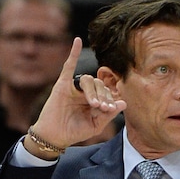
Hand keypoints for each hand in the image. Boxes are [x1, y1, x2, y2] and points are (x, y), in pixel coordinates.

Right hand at [24, 38, 125, 155]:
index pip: (106, 92)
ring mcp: (73, 87)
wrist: (55, 137)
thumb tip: (124, 102)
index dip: (110, 99)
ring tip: (93, 104)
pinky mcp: (62, 85)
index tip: (110, 109)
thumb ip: (109, 115)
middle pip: (98, 85)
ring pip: (88, 80)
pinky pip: (68, 67)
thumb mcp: (95, 126)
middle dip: (103, 96)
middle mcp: (84, 92)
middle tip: (103, 108)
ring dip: (93, 91)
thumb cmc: (74, 132)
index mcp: (93, 100)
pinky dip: (73, 53)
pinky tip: (77, 41)